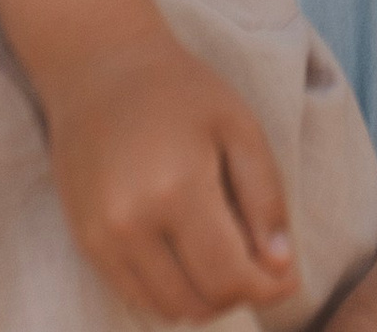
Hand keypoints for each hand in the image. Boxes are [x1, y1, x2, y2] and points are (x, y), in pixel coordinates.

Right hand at [40, 28, 297, 322]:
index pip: (227, 275)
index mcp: (177, 189)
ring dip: (206, 300)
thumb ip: (265, 197)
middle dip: (240, 294)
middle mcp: (132, 224)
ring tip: (230, 261)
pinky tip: (193, 259)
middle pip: (198, 300)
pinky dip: (172, 292)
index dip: (266, 289)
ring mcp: (102, 239)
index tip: (290, 281)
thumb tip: (282, 266)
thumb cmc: (181, 90)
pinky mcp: (86, 243)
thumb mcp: (240, 126)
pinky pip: (136, 295)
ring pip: (167, 307)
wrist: (102, 69)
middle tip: (264, 269)